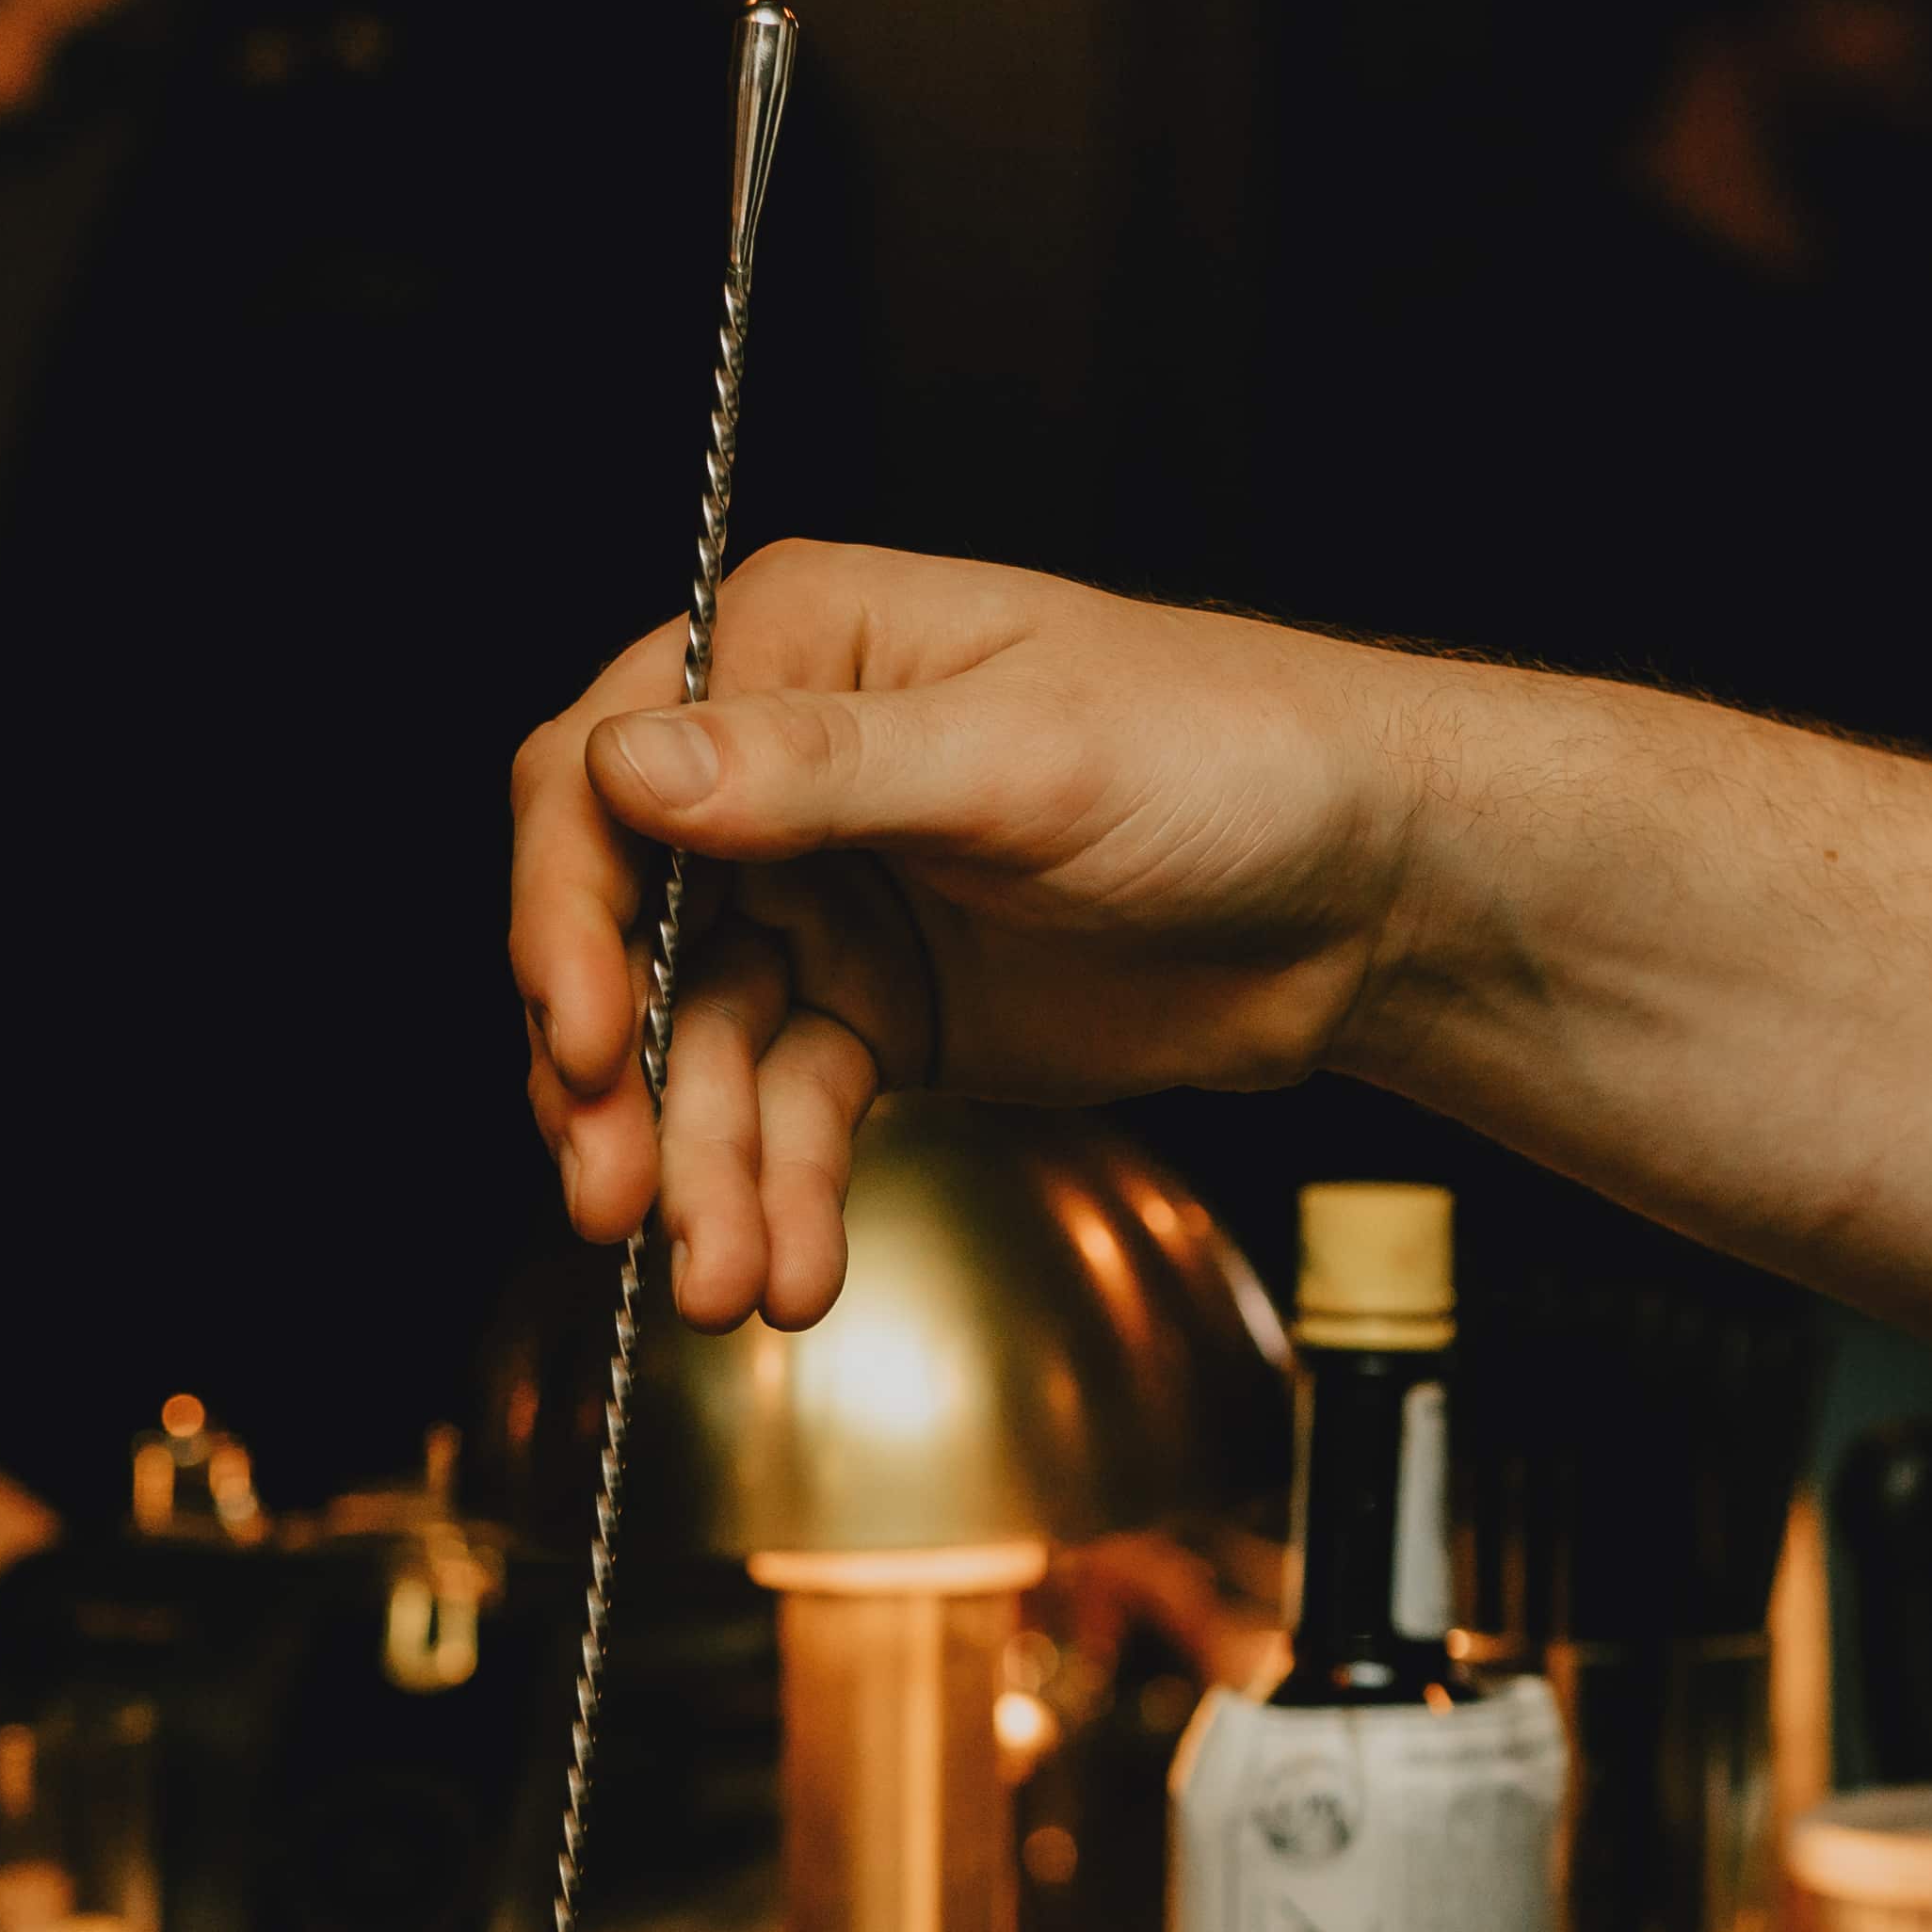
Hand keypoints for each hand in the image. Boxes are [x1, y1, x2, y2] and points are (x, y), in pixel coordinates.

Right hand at [506, 544, 1432, 1329]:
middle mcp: (784, 772)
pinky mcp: (885, 1014)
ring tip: (727, 1281)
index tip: (578, 1039)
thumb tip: (632, 770)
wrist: (1370, 892)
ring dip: (699, 1167)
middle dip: (611, 1076)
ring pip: (700, 1046)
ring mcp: (828, 899)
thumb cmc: (1232, 759)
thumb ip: (823, 773)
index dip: (561, 914)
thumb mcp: (1027, 758)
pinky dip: (780, 1192)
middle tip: (614, 1200)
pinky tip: (793, 1272)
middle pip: (623, 930)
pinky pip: (789, 1110)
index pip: (596, 777)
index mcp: (797, 651)